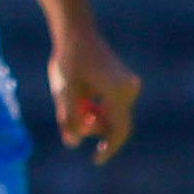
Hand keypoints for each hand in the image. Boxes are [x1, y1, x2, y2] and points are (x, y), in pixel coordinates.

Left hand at [50, 31, 140, 163]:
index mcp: (119, 92)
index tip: (96, 161)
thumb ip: (69, 119)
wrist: (76, 33)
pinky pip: (109, 105)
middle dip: (93, 130)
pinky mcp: (121, 82)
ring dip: (91, 118)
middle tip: (69, 126)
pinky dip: (94, 109)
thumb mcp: (64, 92)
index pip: (119, 130)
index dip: (109, 149)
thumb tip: (73, 143)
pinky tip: (79, 98)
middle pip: (115, 124)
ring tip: (71, 101)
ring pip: (111, 115)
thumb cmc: (68, 61)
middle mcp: (128, 89)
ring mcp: (127, 85)